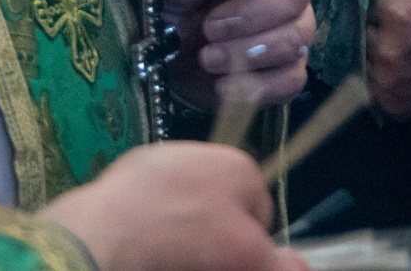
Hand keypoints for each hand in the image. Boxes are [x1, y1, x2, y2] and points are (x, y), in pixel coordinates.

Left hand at [40, 141, 295, 270]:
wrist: (108, 232)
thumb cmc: (190, 238)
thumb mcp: (244, 255)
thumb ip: (275, 262)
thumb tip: (302, 267)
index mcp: (239, 165)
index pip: (259, 210)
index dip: (249, 244)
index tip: (232, 262)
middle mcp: (201, 151)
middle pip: (219, 205)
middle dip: (214, 234)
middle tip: (199, 259)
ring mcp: (158, 160)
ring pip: (181, 203)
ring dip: (179, 228)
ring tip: (166, 254)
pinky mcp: (120, 175)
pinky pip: (146, 204)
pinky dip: (145, 223)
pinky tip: (138, 245)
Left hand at [169, 0, 314, 110]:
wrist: (173, 65)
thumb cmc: (178, 13)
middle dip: (253, 12)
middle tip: (210, 28)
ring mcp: (293, 29)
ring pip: (297, 35)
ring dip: (249, 51)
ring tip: (207, 59)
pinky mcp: (290, 70)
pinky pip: (293, 77)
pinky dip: (257, 85)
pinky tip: (225, 86)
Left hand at [364, 0, 410, 121]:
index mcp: (396, 9)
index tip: (410, 2)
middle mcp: (384, 44)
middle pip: (368, 22)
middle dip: (385, 22)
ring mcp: (382, 76)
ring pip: (367, 50)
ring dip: (383, 49)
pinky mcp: (383, 101)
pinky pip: (370, 81)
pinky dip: (384, 77)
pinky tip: (407, 73)